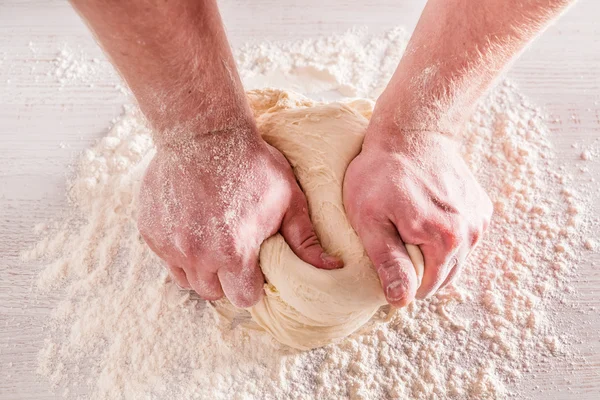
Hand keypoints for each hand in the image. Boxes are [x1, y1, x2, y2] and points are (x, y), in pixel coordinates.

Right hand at [138, 127, 341, 307]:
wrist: (203, 132)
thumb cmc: (252, 164)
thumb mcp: (289, 199)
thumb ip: (306, 240)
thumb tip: (332, 268)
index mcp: (234, 253)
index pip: (243, 299)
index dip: (251, 285)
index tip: (254, 268)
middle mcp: (198, 255)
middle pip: (213, 293)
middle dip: (226, 279)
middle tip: (233, 251)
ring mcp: (170, 245)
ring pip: (186, 279)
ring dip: (200, 268)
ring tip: (212, 240)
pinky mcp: (150, 232)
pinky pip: (166, 257)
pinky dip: (179, 249)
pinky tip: (192, 224)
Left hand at [343, 122, 491, 306]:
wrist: (410, 131)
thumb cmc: (381, 174)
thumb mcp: (370, 220)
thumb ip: (388, 262)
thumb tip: (402, 300)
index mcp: (446, 241)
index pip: (426, 287)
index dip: (403, 280)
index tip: (387, 258)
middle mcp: (471, 233)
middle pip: (444, 275)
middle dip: (419, 267)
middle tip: (395, 241)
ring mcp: (479, 219)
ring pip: (455, 258)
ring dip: (433, 252)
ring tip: (409, 227)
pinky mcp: (481, 206)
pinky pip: (463, 237)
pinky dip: (445, 235)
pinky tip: (425, 215)